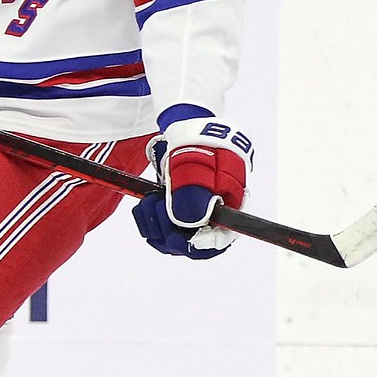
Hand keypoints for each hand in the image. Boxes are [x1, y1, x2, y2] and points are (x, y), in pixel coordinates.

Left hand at [132, 117, 253, 258]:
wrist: (186, 131)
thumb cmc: (199, 147)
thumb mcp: (196, 171)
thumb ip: (194, 200)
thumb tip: (187, 226)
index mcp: (230, 207)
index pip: (219, 240)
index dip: (197, 245)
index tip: (176, 236)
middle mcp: (215, 216)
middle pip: (192, 244)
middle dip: (169, 230)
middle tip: (157, 206)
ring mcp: (195, 215)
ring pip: (173, 239)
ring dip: (155, 223)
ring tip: (150, 200)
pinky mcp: (177, 213)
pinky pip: (161, 230)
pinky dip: (149, 221)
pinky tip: (145, 205)